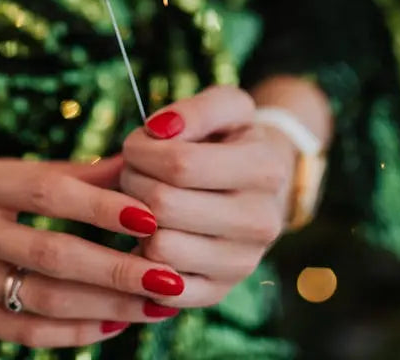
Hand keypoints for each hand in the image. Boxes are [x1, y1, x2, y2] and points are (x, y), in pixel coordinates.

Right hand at [0, 155, 184, 347]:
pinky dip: (71, 331)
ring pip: (44, 299)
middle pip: (55, 253)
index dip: (102, 204)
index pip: (50, 191)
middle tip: (172, 276)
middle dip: (119, 269)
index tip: (152, 214)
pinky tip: (111, 327)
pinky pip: (22, 330)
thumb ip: (61, 174)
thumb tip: (131, 164)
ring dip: (107, 306)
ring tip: (156, 304)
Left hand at [120, 87, 296, 307]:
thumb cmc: (232, 141)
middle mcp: (261, 221)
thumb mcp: (227, 107)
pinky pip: (161, 288)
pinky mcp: (219, 291)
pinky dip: (144, 259)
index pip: (181, 163)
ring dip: (134, 221)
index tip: (138, 144)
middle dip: (134, 182)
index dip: (142, 150)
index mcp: (265, 169)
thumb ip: (195, 109)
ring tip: (145, 201)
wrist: (259, 188)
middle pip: (164, 205)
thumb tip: (160, 129)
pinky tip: (151, 234)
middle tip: (136, 172)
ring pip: (158, 247)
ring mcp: (242, 262)